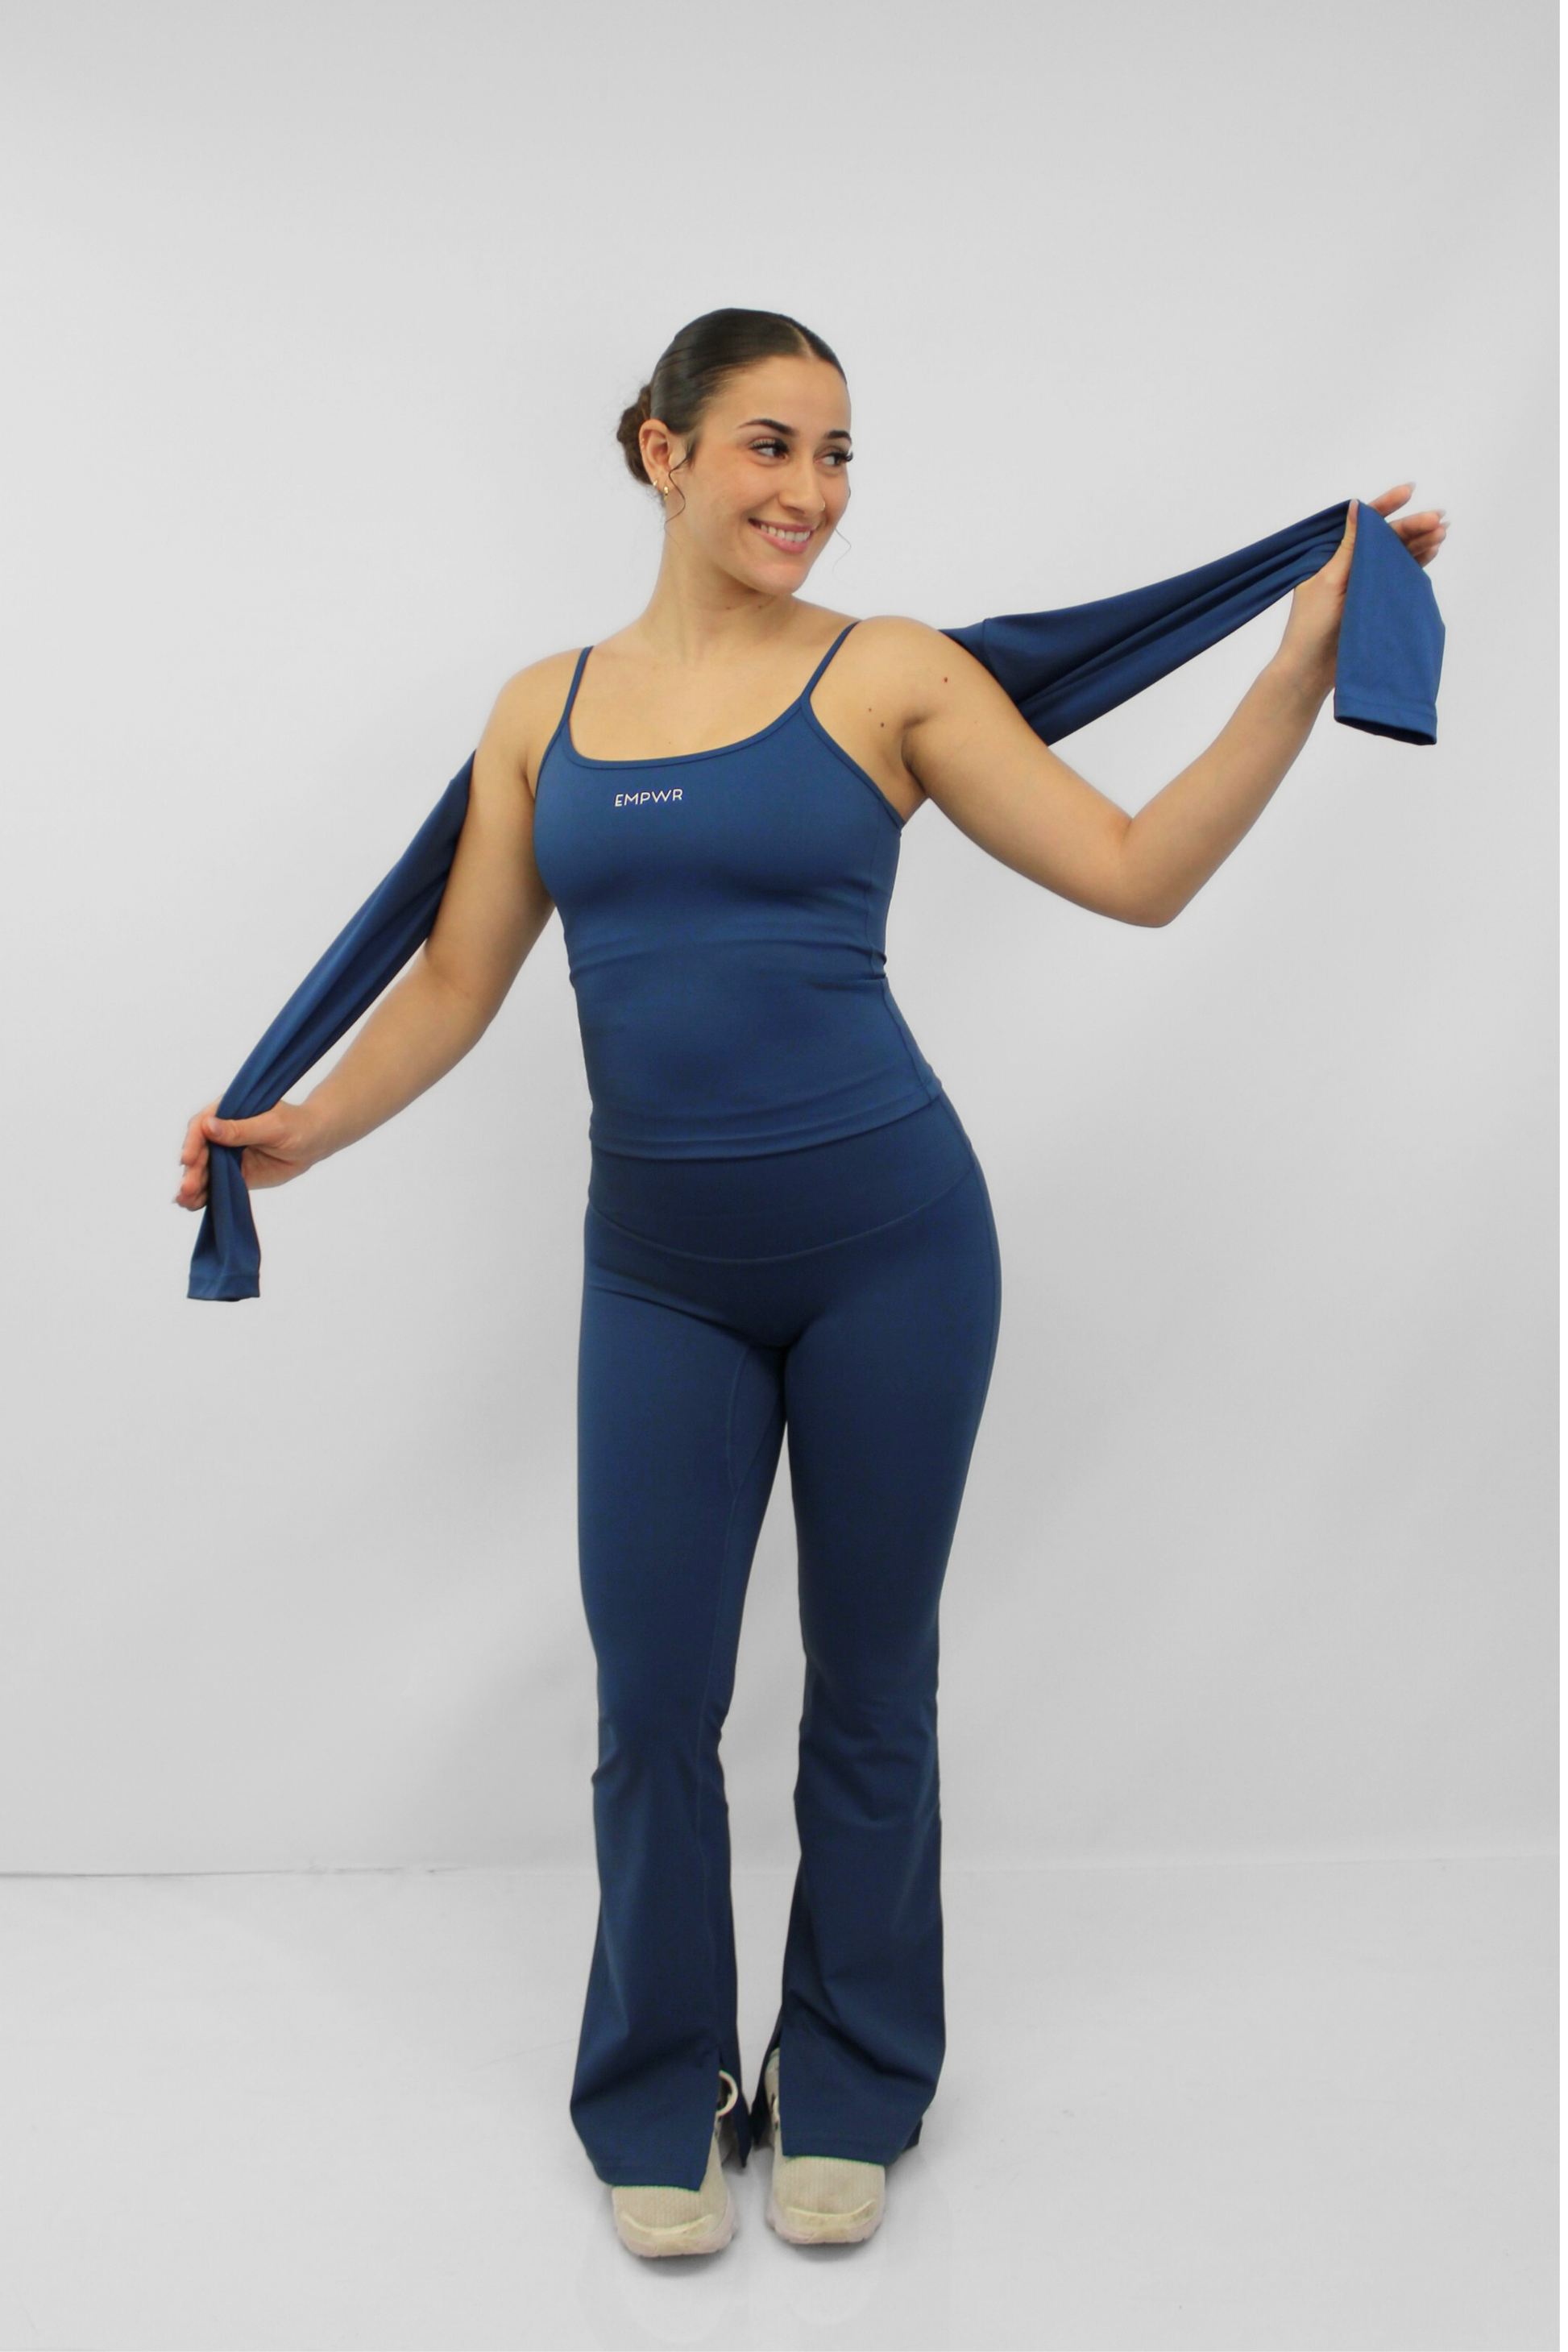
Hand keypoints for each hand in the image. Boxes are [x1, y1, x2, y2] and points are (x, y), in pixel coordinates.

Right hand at [174, 1096, 323, 1210]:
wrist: (312, 1143)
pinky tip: (191, 1204)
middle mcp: (220, 1131)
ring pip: (202, 1169)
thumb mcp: (272, 1126)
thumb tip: (208, 1126)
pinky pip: (213, 1183)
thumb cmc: (296, 1126)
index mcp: (227, 1110)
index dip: (192, 1142)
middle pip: (198, 1151)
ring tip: (184, 1201)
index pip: (201, 1125)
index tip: (187, 1159)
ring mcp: (224, 1153)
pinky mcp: (231, 1171)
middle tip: (187, 1187)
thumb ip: (241, 1129)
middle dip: (192, 1170)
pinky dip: (202, 1194)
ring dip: (192, 1185)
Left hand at [1276, 482, 1449, 695]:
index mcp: (1332, 554)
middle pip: (1385, 538)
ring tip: (1442, 532)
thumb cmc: (1312, 625)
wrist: (1312, 670)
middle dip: (1413, 526)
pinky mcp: (1375, 599)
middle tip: (1439, 518)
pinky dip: (1416, 563)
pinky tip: (1432, 552)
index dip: (1386, 505)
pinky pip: (1398, 575)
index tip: (1410, 490)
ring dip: (1419, 542)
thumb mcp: (1330, 580)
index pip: (1362, 523)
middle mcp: (1349, 563)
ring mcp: (1364, 581)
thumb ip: (1348, 546)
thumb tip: (1357, 506)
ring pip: (1395, 554)